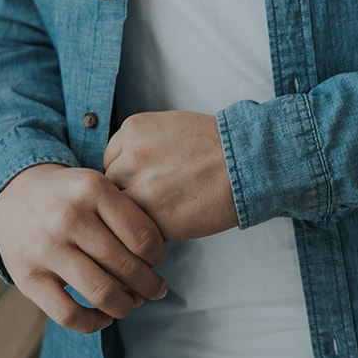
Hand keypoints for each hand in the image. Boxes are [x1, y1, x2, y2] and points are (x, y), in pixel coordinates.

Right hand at [0, 163, 167, 333]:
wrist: (14, 192)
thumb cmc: (68, 194)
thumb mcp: (98, 184)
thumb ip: (126, 212)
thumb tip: (157, 261)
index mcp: (93, 189)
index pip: (142, 236)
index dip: (158, 256)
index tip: (158, 261)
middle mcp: (70, 216)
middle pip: (126, 266)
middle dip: (149, 285)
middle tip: (156, 288)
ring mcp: (47, 248)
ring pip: (102, 292)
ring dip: (126, 305)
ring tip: (133, 302)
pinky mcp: (28, 277)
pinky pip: (68, 314)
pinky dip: (93, 322)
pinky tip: (104, 316)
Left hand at [103, 111, 238, 241]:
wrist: (247, 162)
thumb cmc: (216, 145)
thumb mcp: (170, 127)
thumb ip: (141, 144)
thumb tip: (123, 167)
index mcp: (132, 129)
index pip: (110, 159)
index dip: (127, 173)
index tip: (147, 178)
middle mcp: (130, 156)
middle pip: (111, 185)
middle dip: (129, 194)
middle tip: (156, 198)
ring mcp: (139, 188)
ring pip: (121, 211)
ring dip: (137, 215)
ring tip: (165, 211)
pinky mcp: (153, 218)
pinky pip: (139, 230)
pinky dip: (152, 230)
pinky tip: (175, 221)